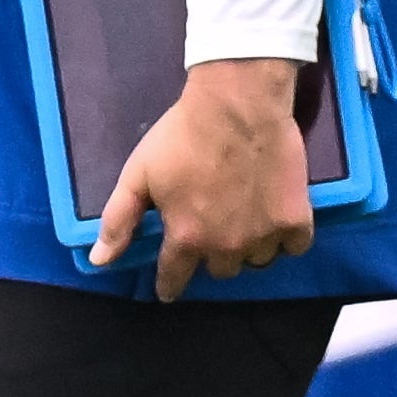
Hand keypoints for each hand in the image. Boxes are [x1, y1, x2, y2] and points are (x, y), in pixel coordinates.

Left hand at [91, 57, 313, 300]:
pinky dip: (282, 239)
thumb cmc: (180, 137)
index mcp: (186, 237)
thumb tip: (99, 261)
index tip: (167, 290)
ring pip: (255, 260)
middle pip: (219, 269)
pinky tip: (270, 217)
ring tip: (239, 218)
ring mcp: (265, 236)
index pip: (174, 277)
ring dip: (246, 247)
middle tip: (208, 227)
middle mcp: (227, 247)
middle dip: (210, 255)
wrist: (237, 106)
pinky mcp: (297, 222)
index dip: (168, 284)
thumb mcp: (137, 175)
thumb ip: (118, 221)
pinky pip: (292, 247)